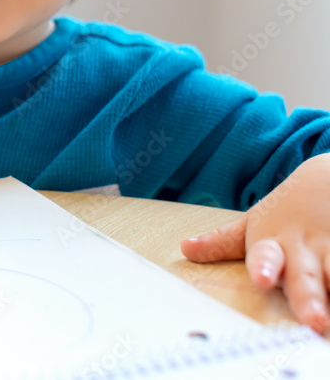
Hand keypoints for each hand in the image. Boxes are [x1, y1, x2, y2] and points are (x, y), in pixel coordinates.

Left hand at [180, 154, 329, 333]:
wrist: (328, 180)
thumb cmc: (286, 212)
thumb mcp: (253, 223)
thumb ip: (223, 241)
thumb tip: (185, 249)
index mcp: (274, 244)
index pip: (266, 257)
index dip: (265, 267)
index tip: (262, 279)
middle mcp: (305, 251)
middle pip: (306, 277)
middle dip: (309, 298)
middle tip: (314, 320)